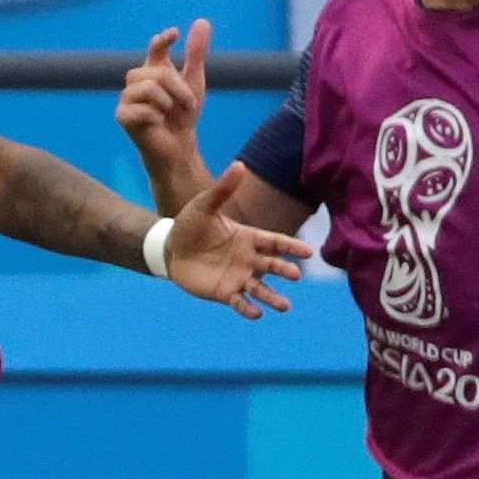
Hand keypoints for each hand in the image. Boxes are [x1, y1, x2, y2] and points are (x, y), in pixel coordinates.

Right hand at [118, 21, 211, 178]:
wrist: (179, 145)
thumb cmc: (183, 114)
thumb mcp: (194, 81)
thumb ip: (196, 53)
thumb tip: (203, 21)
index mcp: (154, 70)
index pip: (156, 48)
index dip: (163, 40)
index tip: (175, 34)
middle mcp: (138, 80)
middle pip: (157, 71)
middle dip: (177, 87)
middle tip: (188, 103)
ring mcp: (127, 97)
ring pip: (148, 87)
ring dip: (169, 102)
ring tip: (171, 113)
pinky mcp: (122, 115)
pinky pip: (142, 109)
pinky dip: (156, 116)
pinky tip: (157, 123)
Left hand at [159, 167, 311, 318]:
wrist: (170, 248)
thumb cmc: (190, 224)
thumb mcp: (204, 205)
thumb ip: (223, 189)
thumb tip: (240, 165)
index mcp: (248, 237)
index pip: (275, 242)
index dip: (291, 247)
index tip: (308, 252)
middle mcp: (248, 259)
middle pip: (272, 265)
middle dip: (284, 270)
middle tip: (295, 276)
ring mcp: (238, 277)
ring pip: (260, 289)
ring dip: (273, 297)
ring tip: (284, 306)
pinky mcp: (224, 293)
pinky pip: (240, 302)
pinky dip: (248, 309)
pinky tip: (257, 314)